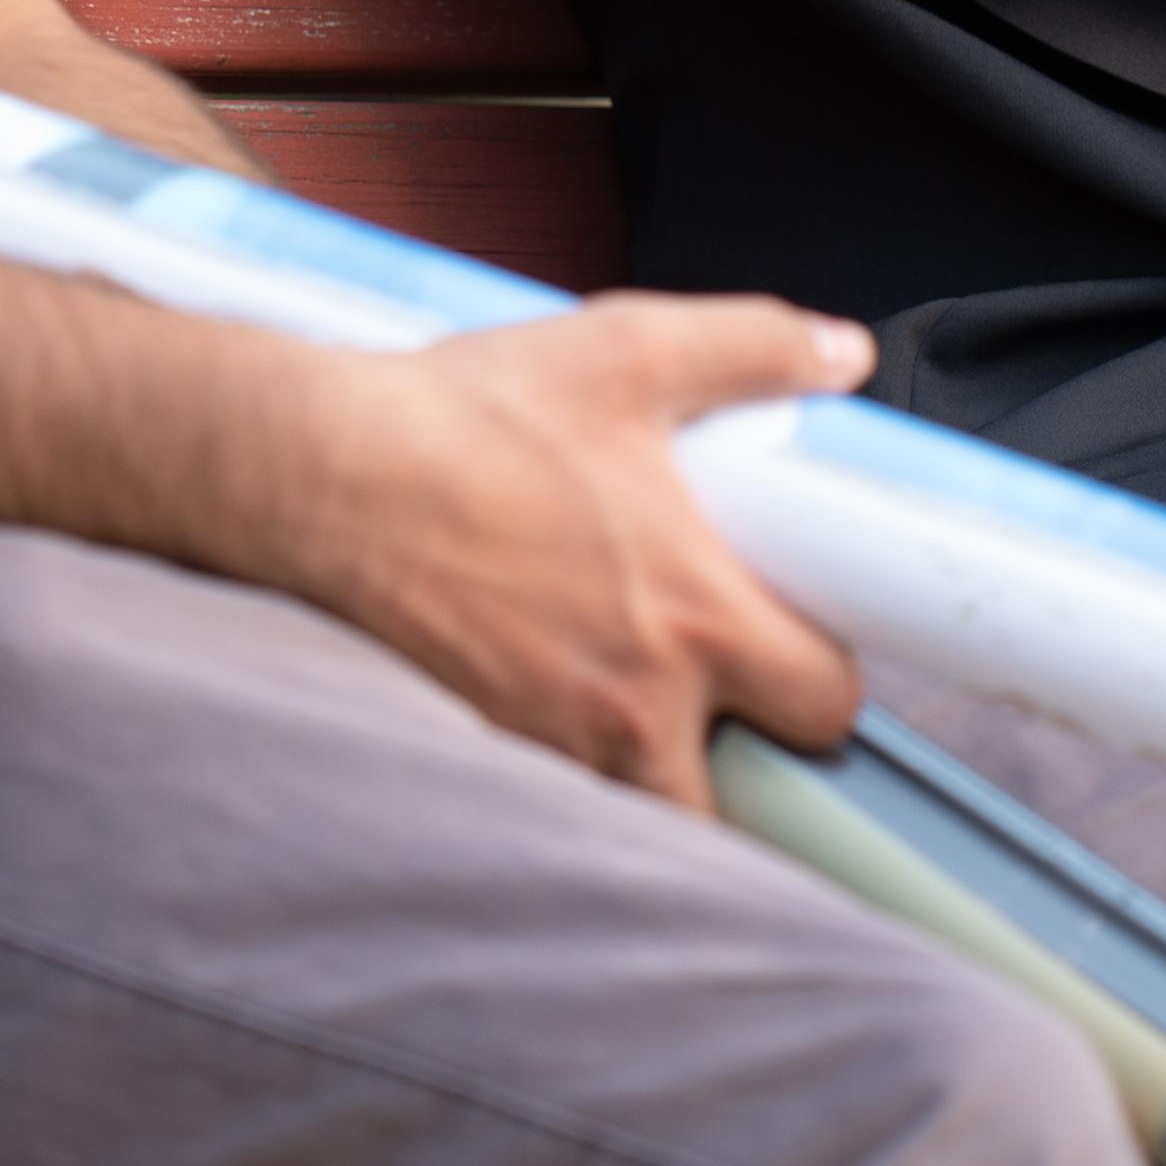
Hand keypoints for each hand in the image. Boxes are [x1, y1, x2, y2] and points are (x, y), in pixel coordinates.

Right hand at [250, 294, 870, 807]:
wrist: (323, 474)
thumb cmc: (467, 419)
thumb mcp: (629, 352)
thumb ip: (756, 348)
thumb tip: (843, 353)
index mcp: (694, 613)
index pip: (825, 703)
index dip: (827, 681)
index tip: (799, 652)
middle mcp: (633, 704)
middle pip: (747, 802)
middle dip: (750, 759)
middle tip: (725, 699)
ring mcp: (555, 745)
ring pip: (647, 817)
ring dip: (660, 783)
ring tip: (640, 715)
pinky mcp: (486, 756)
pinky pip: (557, 809)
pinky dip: (573, 785)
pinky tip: (554, 712)